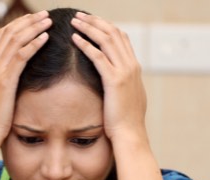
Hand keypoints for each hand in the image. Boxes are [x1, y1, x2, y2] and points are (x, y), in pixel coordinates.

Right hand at [0, 11, 51, 144]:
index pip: (2, 36)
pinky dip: (34, 44)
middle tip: (44, 15)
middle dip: (28, 21)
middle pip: (9, 32)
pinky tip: (45, 38)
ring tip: (48, 21)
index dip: (18, 25)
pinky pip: (21, 56)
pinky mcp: (5, 80)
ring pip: (16, 40)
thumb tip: (6, 79)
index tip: (33, 20)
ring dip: (33, 28)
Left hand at [70, 13, 147, 143]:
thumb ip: (122, 84)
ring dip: (89, 28)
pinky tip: (75, 39)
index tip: (91, 21)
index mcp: (134, 68)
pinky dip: (86, 44)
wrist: (130, 134)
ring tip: (75, 21)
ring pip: (106, 40)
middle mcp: (131, 66)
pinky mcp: (114, 80)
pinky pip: (98, 56)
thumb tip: (115, 80)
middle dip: (96, 22)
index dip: (106, 27)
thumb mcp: (127, 97)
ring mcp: (124, 72)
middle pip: (114, 33)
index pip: (121, 38)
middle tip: (80, 16)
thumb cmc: (125, 121)